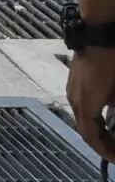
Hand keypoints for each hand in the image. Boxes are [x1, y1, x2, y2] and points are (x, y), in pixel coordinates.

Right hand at [66, 46, 114, 162]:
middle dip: (100, 143)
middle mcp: (74, 98)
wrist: (98, 32)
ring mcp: (72, 87)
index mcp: (85, 104)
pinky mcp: (75, 78)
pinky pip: (82, 105)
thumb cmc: (111, 59)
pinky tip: (105, 116)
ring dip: (96, 130)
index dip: (105, 151)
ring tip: (111, 137)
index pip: (91, 136)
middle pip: (84, 128)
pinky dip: (93, 117)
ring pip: (82, 117)